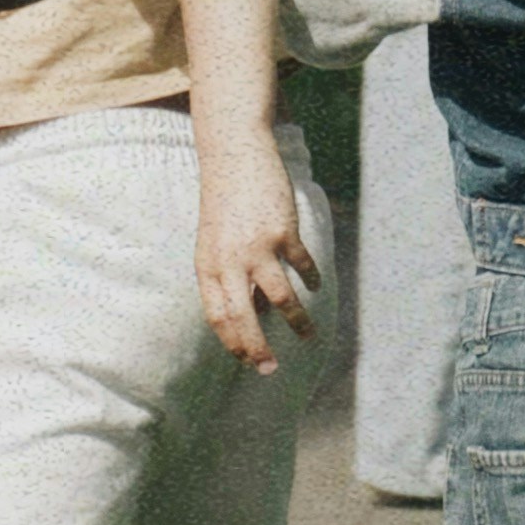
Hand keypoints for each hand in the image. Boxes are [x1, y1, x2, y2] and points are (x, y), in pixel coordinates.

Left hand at [192, 141, 322, 373]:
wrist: (233, 154)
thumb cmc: (224, 202)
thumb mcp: (214, 241)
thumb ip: (227, 276)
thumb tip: (253, 311)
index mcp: (207, 265)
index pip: (217, 317)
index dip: (233, 343)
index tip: (248, 361)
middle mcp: (229, 261)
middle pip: (243, 317)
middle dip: (258, 348)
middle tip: (271, 370)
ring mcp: (256, 246)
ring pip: (279, 298)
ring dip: (296, 322)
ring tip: (307, 336)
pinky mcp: (282, 231)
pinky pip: (301, 265)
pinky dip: (311, 278)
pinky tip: (316, 284)